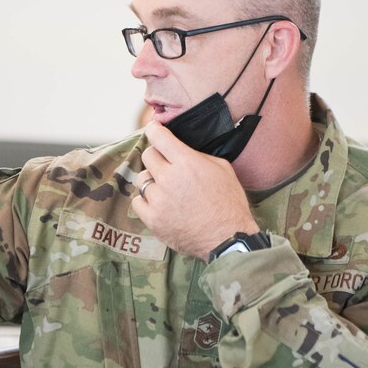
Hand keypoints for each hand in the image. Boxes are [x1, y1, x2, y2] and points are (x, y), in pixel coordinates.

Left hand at [132, 122, 259, 259]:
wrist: (228, 237)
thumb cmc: (229, 203)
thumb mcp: (222, 168)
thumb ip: (197, 155)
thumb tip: (180, 148)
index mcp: (186, 162)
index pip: (159, 137)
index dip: (154, 130)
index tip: (153, 130)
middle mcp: (169, 178)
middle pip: (147, 155)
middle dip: (157, 157)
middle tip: (166, 165)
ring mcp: (158, 200)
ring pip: (142, 179)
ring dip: (152, 180)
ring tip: (167, 189)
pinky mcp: (153, 219)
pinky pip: (138, 201)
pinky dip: (147, 201)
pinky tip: (161, 204)